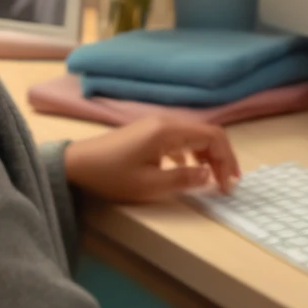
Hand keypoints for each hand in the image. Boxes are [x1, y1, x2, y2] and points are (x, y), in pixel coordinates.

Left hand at [63, 115, 240, 203]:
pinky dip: (192, 153)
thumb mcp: (149, 185)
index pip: (213, 136)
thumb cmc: (112, 175)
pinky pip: (181, 139)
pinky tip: (186, 170)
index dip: (227, 159)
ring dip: (208, 156)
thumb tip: (210, 176)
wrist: (78, 164)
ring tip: (211, 179)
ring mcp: (157, 125)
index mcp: (170, 131)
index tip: (229, 184)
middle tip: (226, 184)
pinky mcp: (149, 132)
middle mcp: (167, 122)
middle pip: (207, 134)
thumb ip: (183, 180)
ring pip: (195, 136)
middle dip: (221, 158)